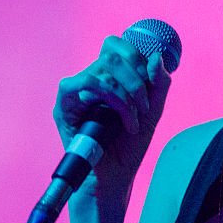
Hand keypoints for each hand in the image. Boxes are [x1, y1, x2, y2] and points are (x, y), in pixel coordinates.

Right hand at [53, 36, 171, 205]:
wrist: (115, 177)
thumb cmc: (130, 147)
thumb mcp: (152, 111)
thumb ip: (158, 83)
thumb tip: (156, 55)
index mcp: (109, 77)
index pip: (118, 45)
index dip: (138, 56)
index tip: (151, 82)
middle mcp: (90, 80)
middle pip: (112, 52)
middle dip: (136, 78)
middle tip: (144, 106)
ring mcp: (76, 92)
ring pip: (103, 69)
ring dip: (127, 94)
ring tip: (134, 119)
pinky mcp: (64, 106)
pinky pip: (85, 83)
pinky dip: (112, 99)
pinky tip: (121, 119)